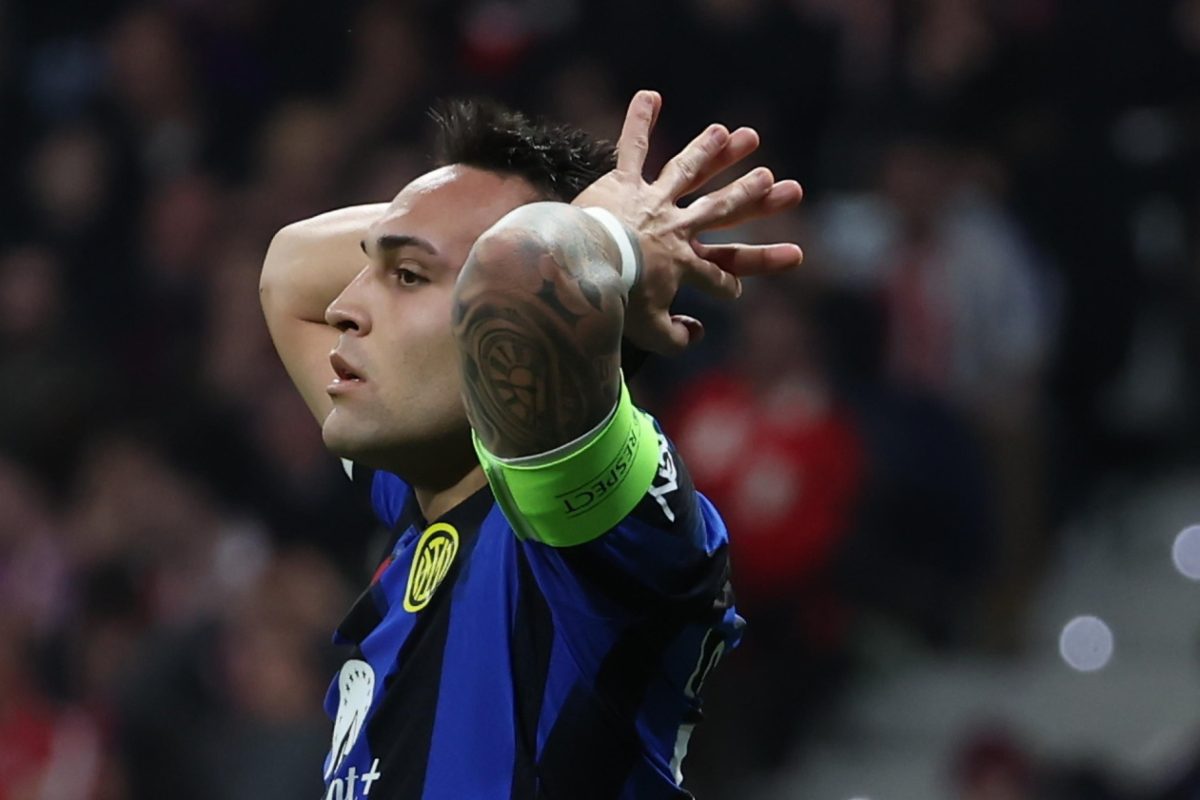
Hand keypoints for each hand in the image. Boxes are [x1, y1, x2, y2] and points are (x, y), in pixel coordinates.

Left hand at [572, 90, 803, 354]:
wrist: (585, 270)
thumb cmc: (616, 303)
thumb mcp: (650, 333)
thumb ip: (676, 337)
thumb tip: (696, 333)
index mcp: (684, 265)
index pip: (717, 276)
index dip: (728, 285)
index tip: (734, 291)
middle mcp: (676, 227)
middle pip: (722, 211)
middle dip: (751, 198)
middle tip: (777, 183)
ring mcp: (652, 200)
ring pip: (690, 171)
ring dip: (715, 152)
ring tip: (741, 135)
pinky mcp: (622, 183)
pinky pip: (632, 149)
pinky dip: (640, 122)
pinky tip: (650, 95)